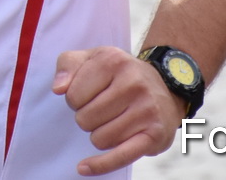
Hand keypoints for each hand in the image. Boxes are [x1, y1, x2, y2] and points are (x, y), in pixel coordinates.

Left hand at [53, 46, 184, 174]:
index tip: (88, 94)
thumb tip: (58, 89)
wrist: (167, 85)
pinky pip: (120, 157)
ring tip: (114, 120)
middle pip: (85, 119)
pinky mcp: (154, 135)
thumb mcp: (93, 57)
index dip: (74, 99)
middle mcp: (133, 83)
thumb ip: (67, 65)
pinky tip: (83, 167)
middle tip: (103, 109)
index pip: (72, 95)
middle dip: (87, 118)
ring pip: (99, 139)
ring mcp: (146, 110)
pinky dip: (101, 165)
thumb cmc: (121, 73)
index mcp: (113, 61)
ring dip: (100, 135)